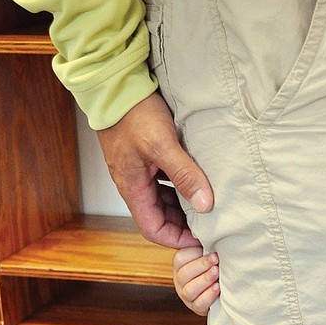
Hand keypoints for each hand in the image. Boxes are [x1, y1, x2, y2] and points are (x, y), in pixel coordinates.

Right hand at [97, 93, 213, 248]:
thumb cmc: (133, 112)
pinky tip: (196, 180)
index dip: (176, 239)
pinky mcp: (144, 158)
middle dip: (183, 225)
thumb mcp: (162, 145)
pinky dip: (179, 187)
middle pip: (159, 218)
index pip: (153, 230)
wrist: (115, 85)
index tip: (201, 239)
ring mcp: (138, 171)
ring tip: (207, 204)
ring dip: (182, 206)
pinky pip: (162, 182)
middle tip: (210, 223)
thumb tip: (205, 205)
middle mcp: (133, 184)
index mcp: (133, 188)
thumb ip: (184, 175)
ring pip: (162, 200)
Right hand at [173, 241, 219, 313]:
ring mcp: (186, 295)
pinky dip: (208, 295)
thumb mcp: (209, 254)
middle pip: (184, 274)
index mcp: (180, 264)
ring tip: (217, 272)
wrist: (224, 287)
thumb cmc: (216, 265)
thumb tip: (211, 232)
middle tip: (216, 259)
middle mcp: (180, 280)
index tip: (212, 251)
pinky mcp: (196, 308)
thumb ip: (206, 246)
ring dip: (204, 280)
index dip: (195, 254)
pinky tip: (217, 287)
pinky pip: (199, 304)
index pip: (181, 259)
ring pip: (189, 290)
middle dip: (202, 266)